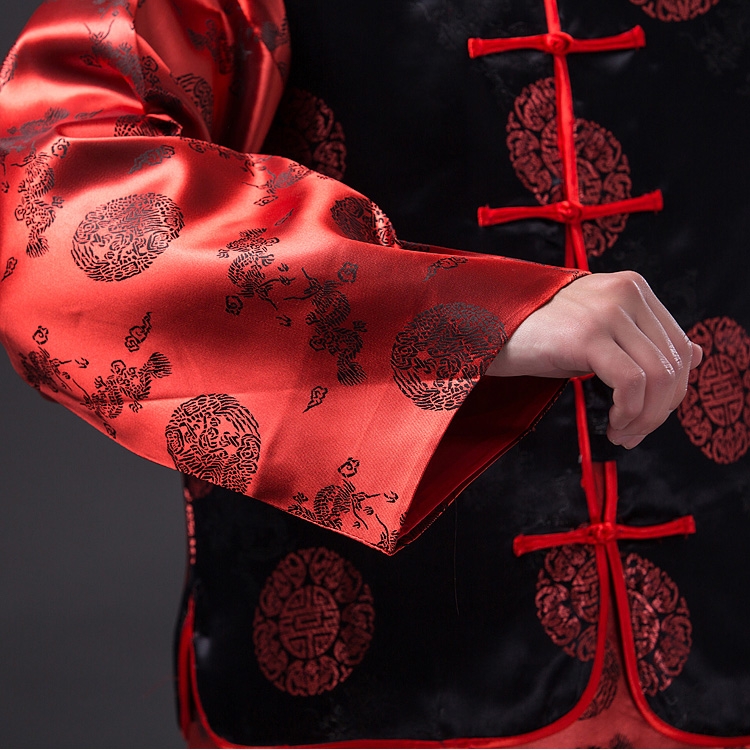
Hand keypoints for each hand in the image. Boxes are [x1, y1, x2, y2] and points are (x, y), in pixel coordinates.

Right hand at [486, 271, 702, 447]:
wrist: (483, 325)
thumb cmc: (535, 334)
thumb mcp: (597, 332)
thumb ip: (643, 340)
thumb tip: (697, 354)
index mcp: (633, 289)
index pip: (677, 346)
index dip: (672, 391)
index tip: (647, 419)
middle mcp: (627, 293)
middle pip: (674, 363)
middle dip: (661, 410)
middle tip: (634, 434)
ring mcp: (608, 311)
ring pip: (658, 376)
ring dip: (646, 417)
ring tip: (623, 434)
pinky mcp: (588, 334)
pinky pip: (631, 383)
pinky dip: (630, 412)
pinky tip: (612, 424)